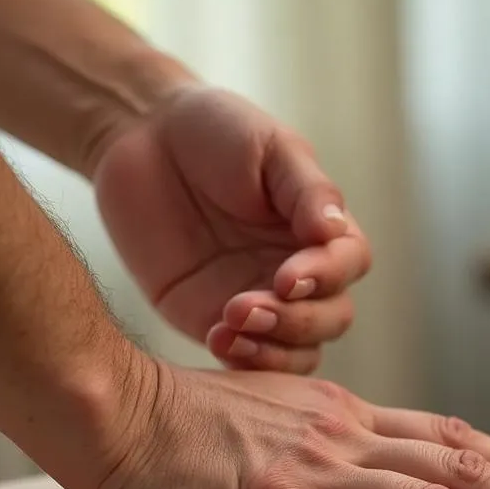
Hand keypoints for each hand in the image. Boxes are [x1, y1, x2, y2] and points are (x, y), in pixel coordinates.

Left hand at [92, 86, 369, 373]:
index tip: (287, 275)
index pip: (348, 265)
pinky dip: (241, 358)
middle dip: (296, 321)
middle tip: (248, 307)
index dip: (326, 277)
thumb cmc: (215, 130)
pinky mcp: (214, 320)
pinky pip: (245, 355)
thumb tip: (335, 232)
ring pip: (295, 350)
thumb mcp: (270, 147)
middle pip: (330, 319)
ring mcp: (259, 301)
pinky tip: (217, 339)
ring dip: (271, 348)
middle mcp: (298, 270)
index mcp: (320, 228)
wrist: (140, 137)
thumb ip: (307, 191)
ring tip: (228, 329)